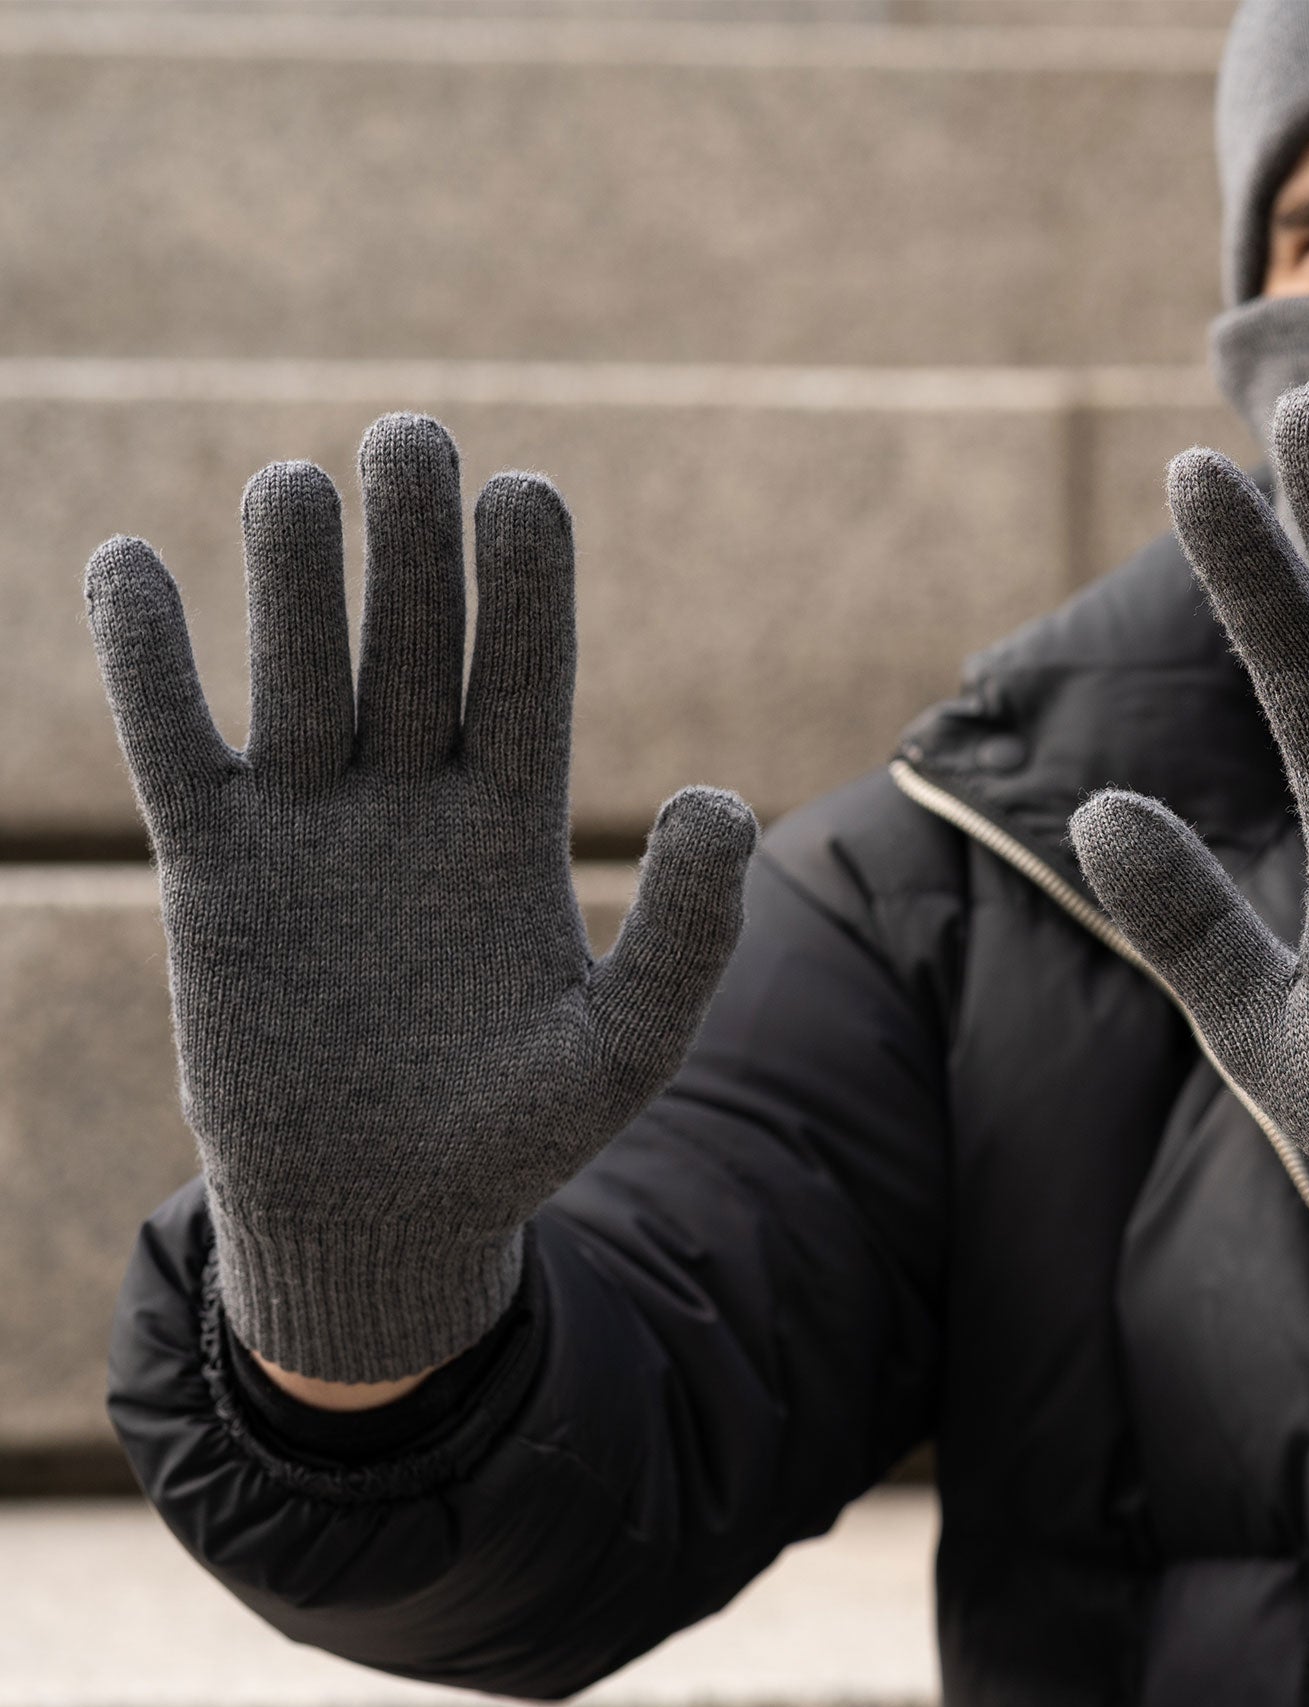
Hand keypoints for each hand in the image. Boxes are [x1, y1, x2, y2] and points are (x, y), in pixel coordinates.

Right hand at [89, 414, 755, 1383]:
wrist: (381, 1215)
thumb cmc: (517, 1137)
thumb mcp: (626, 1047)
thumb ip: (688, 934)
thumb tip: (726, 799)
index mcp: (516, 825)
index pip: (525, 675)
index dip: (525, 588)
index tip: (527, 493)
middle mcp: (416, 800)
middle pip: (413, 642)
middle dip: (414, 546)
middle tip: (415, 439)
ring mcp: (313, 826)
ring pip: (299, 667)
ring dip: (294, 576)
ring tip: (299, 488)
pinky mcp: (216, 869)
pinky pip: (174, 745)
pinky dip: (147, 664)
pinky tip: (132, 569)